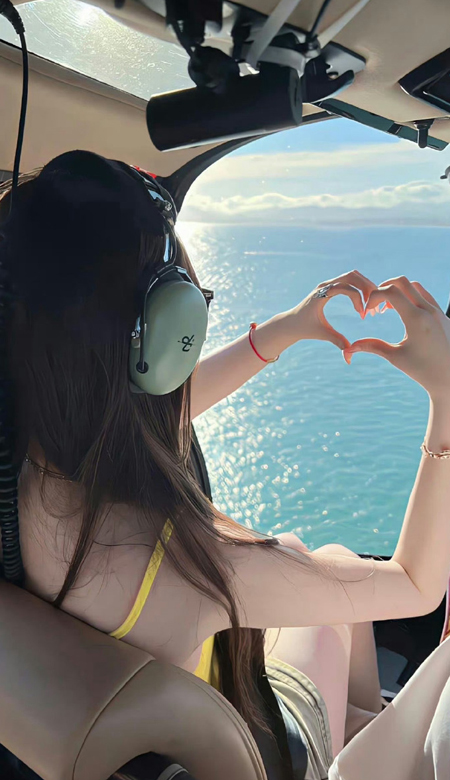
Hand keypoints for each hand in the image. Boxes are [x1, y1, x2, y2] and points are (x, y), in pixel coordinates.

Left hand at [289, 270, 376, 349]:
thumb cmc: (304, 328)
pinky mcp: (331, 286)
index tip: (362, 316)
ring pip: (353, 276)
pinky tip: (365, 303)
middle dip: (367, 288)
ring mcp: (328, 284)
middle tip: (373, 306)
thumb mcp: (321, 334)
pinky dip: (360, 288)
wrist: (291, 323)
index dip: (357, 300)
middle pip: (352, 276)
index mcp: (321, 294)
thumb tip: (349, 353)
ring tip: (371, 305)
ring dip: (365, 287)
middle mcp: (325, 285)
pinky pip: (350, 280)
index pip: (346, 288)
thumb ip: (336, 340)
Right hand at [344, 277, 449, 400]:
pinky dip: (410, 297)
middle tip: (375, 307)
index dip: (374, 297)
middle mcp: (429, 310)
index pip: (390, 292)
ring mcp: (438, 311)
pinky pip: (425, 296)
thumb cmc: (422, 371)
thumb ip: (372, 347)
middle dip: (384, 289)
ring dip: (398, 292)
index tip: (368, 312)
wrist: (449, 378)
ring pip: (414, 286)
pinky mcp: (443, 315)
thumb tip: (349, 348)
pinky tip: (403, 313)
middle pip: (402, 282)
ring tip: (388, 310)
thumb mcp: (395, 357)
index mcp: (416, 319)